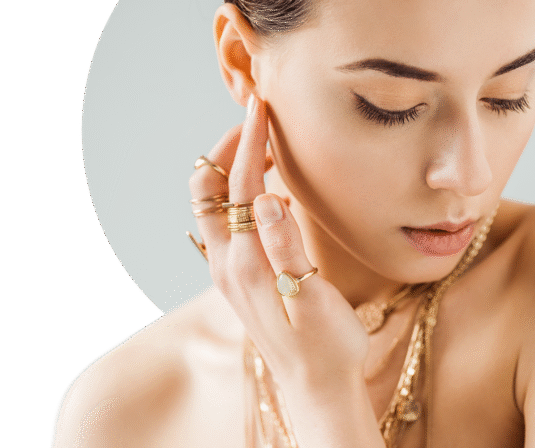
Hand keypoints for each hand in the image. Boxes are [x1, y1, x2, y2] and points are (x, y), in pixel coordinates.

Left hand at [189, 95, 368, 388]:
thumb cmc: (324, 345)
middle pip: (210, 187)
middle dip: (229, 147)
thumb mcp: (311, 298)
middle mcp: (225, 263)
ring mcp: (225, 271)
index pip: (241, 184)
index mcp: (245, 261)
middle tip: (260, 121)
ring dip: (231, 169)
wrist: (315, 387)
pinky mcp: (234, 278)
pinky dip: (237, 194)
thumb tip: (266, 200)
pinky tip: (269, 193)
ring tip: (264, 147)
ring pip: (211, 204)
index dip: (251, 140)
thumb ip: (286, 248)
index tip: (261, 106)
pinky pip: (223, 222)